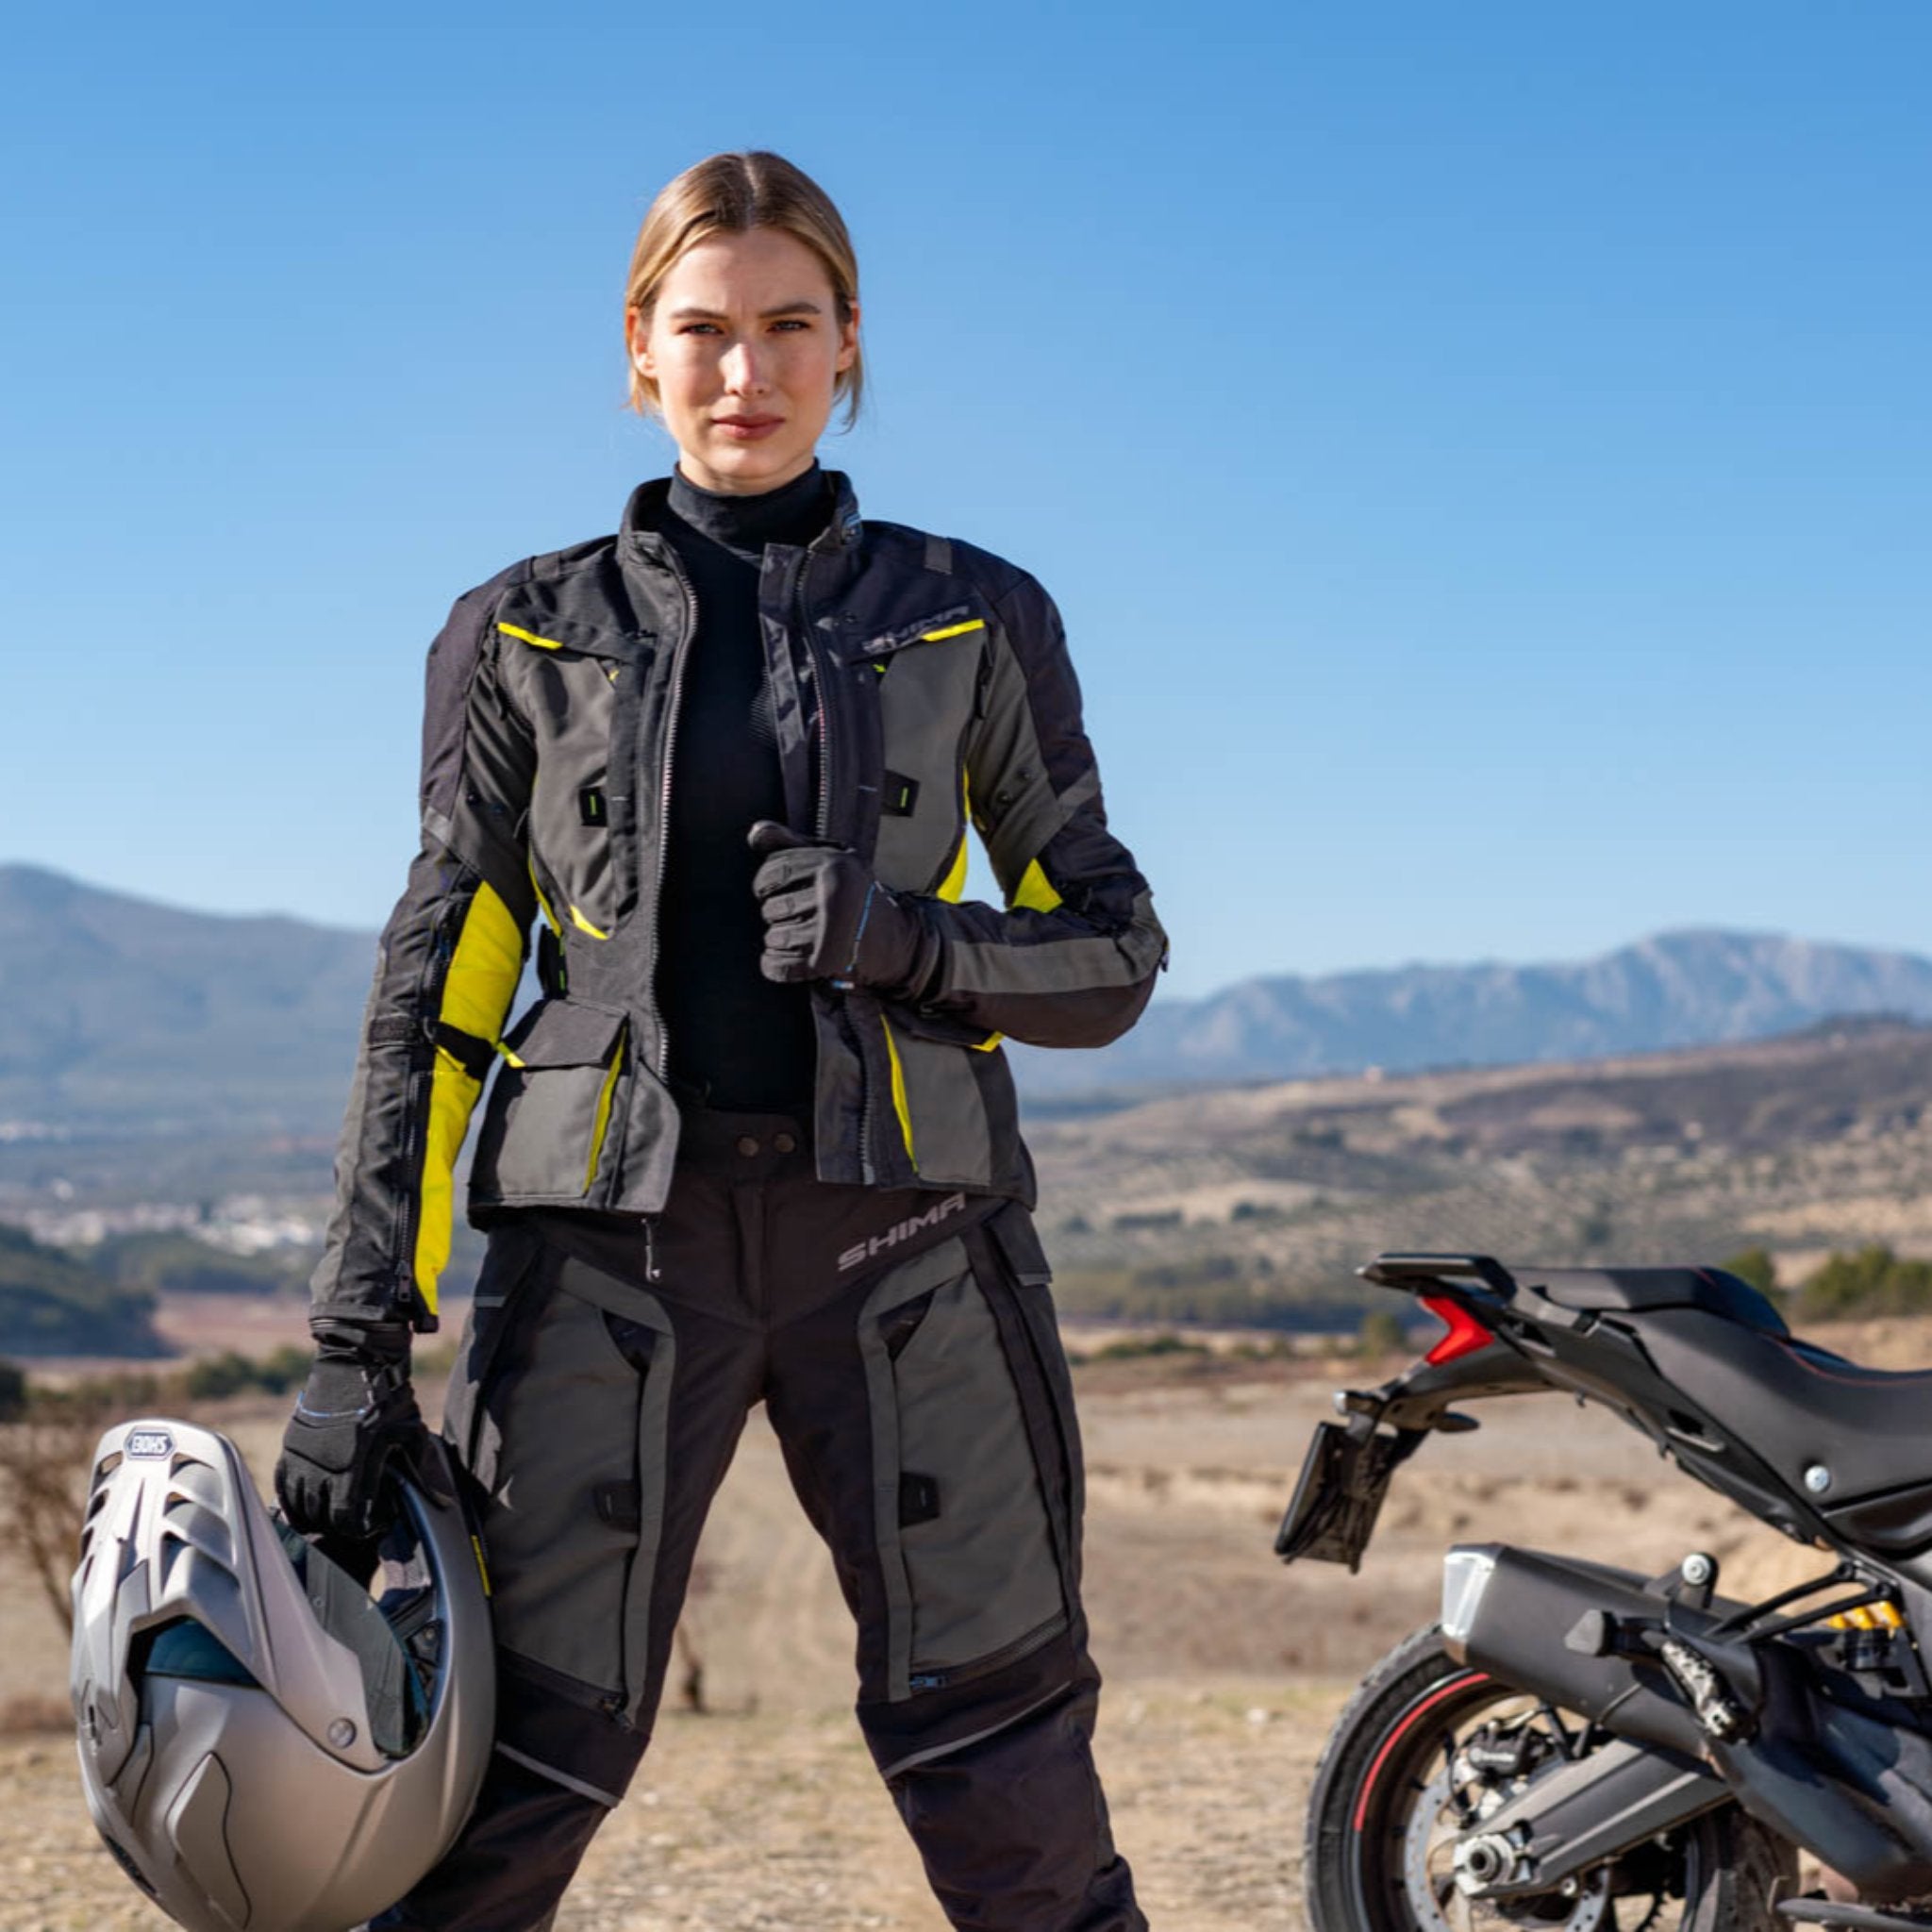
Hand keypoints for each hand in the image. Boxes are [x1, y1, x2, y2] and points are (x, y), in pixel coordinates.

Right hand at [275, 1348, 439, 1541]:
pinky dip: (290, 1501)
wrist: (357, 1362)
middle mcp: (324, 1463)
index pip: (347, 1516)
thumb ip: (418, 1466)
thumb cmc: (389, 1395)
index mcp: (355, 1462)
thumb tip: (438, 1499)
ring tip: (328, 1519)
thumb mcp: (411, 1429)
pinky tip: (300, 1508)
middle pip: (322, 1515)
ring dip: (313, 1516)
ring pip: (299, 1505)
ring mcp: (304, 1454)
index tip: (372, 1524)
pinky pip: (282, 1484)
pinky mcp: (291, 1444)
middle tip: (352, 1522)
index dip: (360, 1528)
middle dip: (338, 1525)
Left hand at [747, 821, 931, 992]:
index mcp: (833, 865)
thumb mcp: (833, 859)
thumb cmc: (856, 894)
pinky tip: (795, 958)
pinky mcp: (826, 964)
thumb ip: (792, 844)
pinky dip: (777, 965)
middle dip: (778, 914)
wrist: (896, 939)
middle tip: (804, 915)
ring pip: (774, 938)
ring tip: (804, 936)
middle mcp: (834, 895)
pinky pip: (778, 965)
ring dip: (780, 941)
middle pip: (771, 907)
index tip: (780, 889)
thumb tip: (755, 834)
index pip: (772, 872)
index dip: (767, 884)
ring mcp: (831, 931)